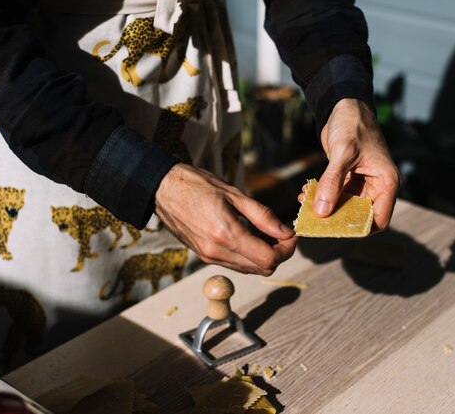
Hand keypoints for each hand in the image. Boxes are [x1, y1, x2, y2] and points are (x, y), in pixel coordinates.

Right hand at [155, 163, 296, 274]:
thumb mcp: (234, 194)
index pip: (269, 258)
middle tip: (282, 234)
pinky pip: (235, 265)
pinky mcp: (204, 256)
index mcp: (226, 234)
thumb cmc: (197, 185)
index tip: (291, 234)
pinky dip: (249, 256)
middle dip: (279, 254)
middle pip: (262, 268)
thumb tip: (285, 232)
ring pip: (250, 270)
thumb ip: (262, 215)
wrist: (162, 190)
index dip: (287, 249)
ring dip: (264, 256)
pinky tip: (250, 237)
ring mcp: (209, 257)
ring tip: (267, 234)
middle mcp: (217, 251)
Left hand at [300, 98, 400, 230]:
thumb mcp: (342, 153)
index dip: (360, 228)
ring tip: (305, 201)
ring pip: (344, 206)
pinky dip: (322, 196)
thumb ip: (332, 182)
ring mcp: (363, 183)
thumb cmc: (352, 124)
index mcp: (387, 182)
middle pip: (359, 215)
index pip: (379, 219)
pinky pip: (336, 195)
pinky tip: (306, 192)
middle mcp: (378, 186)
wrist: (345, 106)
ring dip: (325, 207)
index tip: (335, 229)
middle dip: (336, 218)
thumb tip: (321, 212)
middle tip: (313, 217)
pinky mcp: (349, 179)